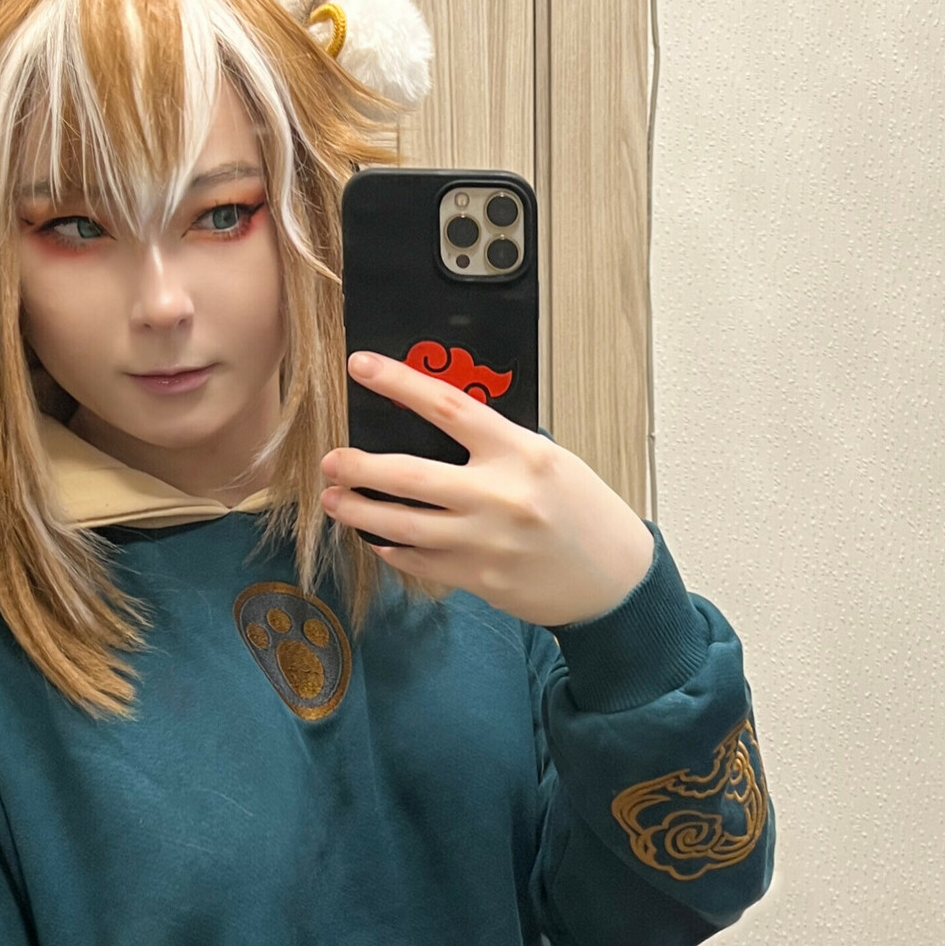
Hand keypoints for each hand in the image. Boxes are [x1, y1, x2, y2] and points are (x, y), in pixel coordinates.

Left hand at [320, 351, 655, 628]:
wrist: (615, 579)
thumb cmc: (583, 512)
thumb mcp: (548, 461)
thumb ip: (495, 447)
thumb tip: (432, 429)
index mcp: (520, 453)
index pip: (448, 405)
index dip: (399, 382)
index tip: (361, 366)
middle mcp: (500, 496)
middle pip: (409, 475)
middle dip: (359, 467)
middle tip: (330, 461)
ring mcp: (486, 542)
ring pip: (403, 525)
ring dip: (360, 512)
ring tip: (335, 501)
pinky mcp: (479, 578)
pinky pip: (419, 561)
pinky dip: (392, 548)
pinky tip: (378, 538)